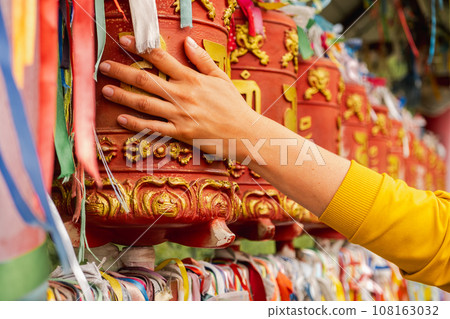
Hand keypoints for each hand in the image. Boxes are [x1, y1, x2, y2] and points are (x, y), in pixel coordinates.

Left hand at [99, 35, 263, 160]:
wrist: (244, 133)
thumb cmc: (233, 105)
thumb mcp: (221, 78)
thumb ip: (202, 59)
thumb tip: (188, 41)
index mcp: (192, 78)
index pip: (161, 58)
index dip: (140, 47)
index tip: (125, 40)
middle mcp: (182, 95)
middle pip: (146, 80)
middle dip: (122, 71)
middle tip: (103, 66)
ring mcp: (179, 114)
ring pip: (145, 103)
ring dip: (123, 96)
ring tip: (105, 90)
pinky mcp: (179, 132)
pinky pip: (153, 127)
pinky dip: (136, 123)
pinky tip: (121, 118)